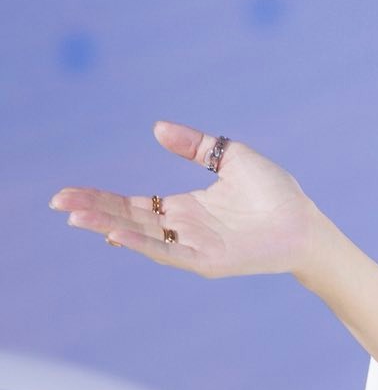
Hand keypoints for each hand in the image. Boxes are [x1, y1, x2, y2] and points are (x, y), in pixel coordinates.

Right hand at [48, 120, 323, 280]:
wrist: (306, 222)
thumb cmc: (275, 192)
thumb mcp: (231, 157)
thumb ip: (195, 145)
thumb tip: (156, 127)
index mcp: (185, 208)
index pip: (133, 204)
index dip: (100, 199)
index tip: (69, 193)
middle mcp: (183, 229)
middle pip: (128, 220)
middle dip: (92, 212)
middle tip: (58, 204)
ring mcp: (193, 247)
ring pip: (142, 237)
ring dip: (108, 226)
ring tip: (76, 217)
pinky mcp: (208, 261)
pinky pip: (169, 253)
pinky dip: (143, 244)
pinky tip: (117, 235)